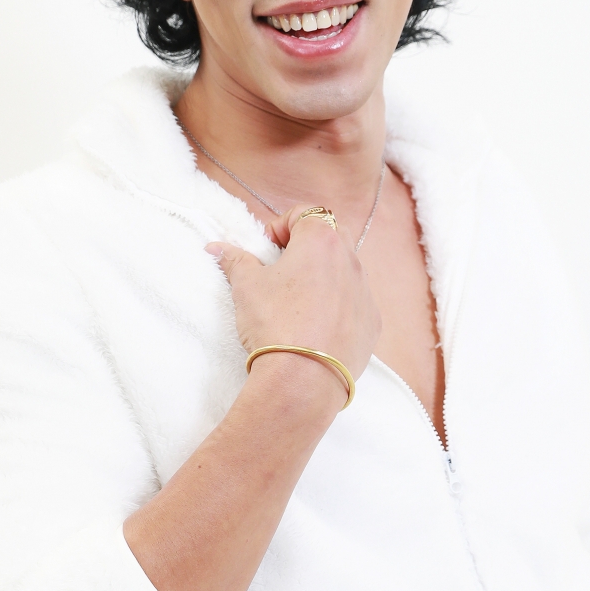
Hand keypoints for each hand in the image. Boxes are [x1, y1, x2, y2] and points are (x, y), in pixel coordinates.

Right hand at [206, 203, 381, 392]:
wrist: (304, 378)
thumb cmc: (274, 323)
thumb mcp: (246, 287)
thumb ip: (234, 260)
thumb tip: (217, 247)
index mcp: (321, 240)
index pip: (305, 213)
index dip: (281, 226)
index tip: (267, 249)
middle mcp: (351, 260)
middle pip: (331, 236)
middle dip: (307, 246)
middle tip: (282, 270)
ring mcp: (365, 292)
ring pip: (345, 271)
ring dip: (324, 277)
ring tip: (297, 303)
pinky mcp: (372, 322)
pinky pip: (355, 303)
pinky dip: (338, 307)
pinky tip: (315, 328)